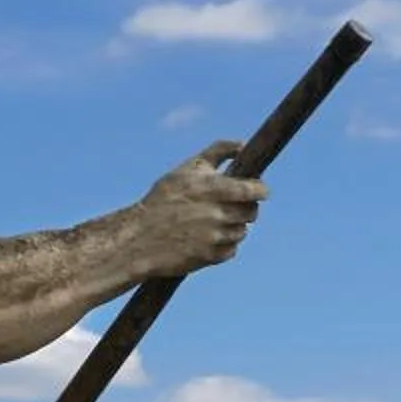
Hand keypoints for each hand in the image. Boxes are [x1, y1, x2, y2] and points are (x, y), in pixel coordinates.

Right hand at [140, 144, 267, 274]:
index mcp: (212, 189)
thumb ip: (217, 152)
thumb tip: (243, 144)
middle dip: (247, 207)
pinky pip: (232, 249)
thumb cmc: (163, 198)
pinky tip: (207, 236)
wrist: (139, 237)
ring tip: (213, 221)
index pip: (252, 190)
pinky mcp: (212, 257)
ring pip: (242, 231)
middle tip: (233, 205)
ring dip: (234, 226)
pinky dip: (225, 244)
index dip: (260, 190)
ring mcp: (215, 237)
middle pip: (251, 212)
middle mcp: (217, 213)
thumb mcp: (186, 169)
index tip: (261, 190)